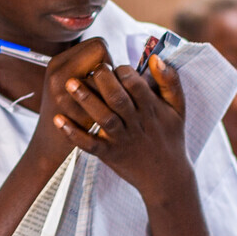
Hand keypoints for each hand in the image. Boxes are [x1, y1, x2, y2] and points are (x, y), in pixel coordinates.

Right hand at [29, 38, 118, 163]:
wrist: (50, 145)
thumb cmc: (67, 110)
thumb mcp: (65, 81)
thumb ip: (86, 65)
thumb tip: (112, 59)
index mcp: (58, 63)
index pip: (98, 44)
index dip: (106, 59)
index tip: (101, 75)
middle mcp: (58, 74)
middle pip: (105, 57)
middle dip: (111, 71)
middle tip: (104, 88)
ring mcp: (65, 94)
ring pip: (106, 78)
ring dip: (111, 89)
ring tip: (103, 101)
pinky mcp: (73, 114)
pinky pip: (104, 101)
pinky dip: (108, 107)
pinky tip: (100, 116)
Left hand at [52, 50, 190, 202]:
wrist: (167, 178)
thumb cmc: (170, 136)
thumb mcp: (178, 108)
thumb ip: (170, 81)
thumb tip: (156, 58)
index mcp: (151, 109)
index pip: (136, 85)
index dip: (123, 72)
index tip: (112, 65)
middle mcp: (136, 123)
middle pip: (118, 99)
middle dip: (103, 81)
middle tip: (91, 68)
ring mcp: (121, 140)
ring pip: (104, 118)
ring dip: (86, 100)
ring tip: (69, 83)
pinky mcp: (109, 155)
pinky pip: (90, 144)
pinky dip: (73, 133)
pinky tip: (58, 120)